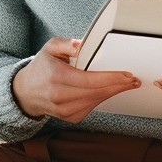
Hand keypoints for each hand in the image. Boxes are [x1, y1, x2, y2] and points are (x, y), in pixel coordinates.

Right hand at [12, 37, 140, 121]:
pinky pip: (91, 107)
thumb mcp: (50, 48)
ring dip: (112, 93)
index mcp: (56, 77)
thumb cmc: (42, 67)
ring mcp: (64, 110)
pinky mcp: (69, 117)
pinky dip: (101, 99)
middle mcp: (59, 96)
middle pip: (96, 92)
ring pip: (96, 101)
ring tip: (126, 84)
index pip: (89, 80)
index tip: (127, 75)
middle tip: (134, 80)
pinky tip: (108, 91)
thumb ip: (65, 44)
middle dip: (118, 86)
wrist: (26, 92)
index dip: (111, 79)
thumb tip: (81, 44)